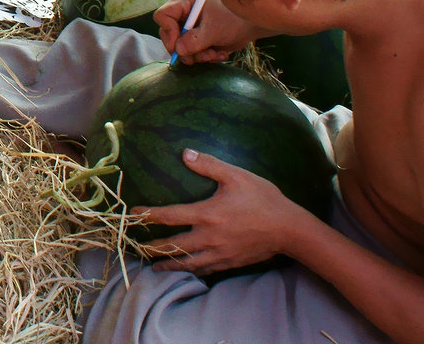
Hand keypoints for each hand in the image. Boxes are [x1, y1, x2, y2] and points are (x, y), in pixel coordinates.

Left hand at [138, 149, 313, 274]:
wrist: (290, 229)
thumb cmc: (263, 199)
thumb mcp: (236, 176)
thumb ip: (209, 165)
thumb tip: (185, 153)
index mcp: (207, 214)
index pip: (170, 216)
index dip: (149, 215)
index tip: (133, 215)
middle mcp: (209, 237)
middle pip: (174, 246)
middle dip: (154, 248)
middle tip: (137, 249)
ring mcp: (220, 253)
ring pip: (189, 263)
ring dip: (170, 265)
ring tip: (156, 268)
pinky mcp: (231, 262)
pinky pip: (207, 270)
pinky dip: (193, 271)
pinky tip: (188, 271)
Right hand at [154, 0, 255, 62]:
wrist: (249, 28)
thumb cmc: (234, 20)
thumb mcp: (214, 30)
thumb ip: (195, 40)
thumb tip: (178, 50)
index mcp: (183, 2)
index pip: (163, 16)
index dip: (169, 32)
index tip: (181, 45)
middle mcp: (181, 14)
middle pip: (168, 35)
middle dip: (185, 49)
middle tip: (201, 55)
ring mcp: (186, 27)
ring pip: (178, 48)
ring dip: (197, 56)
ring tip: (214, 54)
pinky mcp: (192, 39)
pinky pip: (189, 53)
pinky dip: (203, 57)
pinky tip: (217, 54)